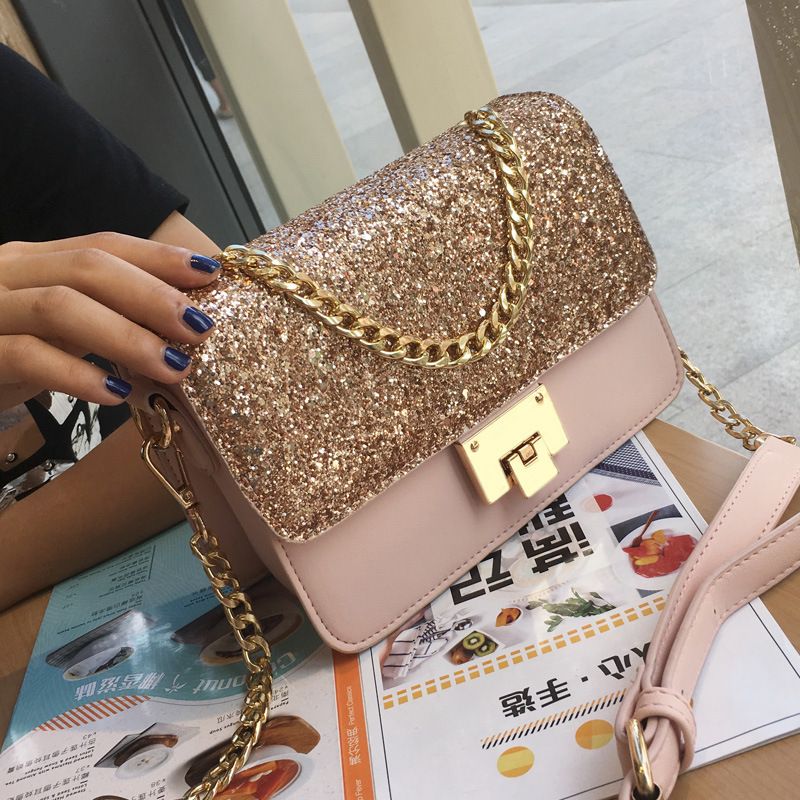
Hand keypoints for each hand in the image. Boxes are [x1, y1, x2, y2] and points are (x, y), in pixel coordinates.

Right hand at [0, 231, 220, 410]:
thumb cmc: (6, 355)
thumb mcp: (59, 328)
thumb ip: (105, 315)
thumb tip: (184, 323)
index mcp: (32, 260)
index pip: (102, 244)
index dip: (158, 257)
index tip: (210, 274)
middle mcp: (6, 272)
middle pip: (88, 267)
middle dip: (152, 295)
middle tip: (201, 329)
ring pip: (60, 306)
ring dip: (127, 337)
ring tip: (174, 367)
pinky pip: (26, 356)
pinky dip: (77, 374)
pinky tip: (117, 393)